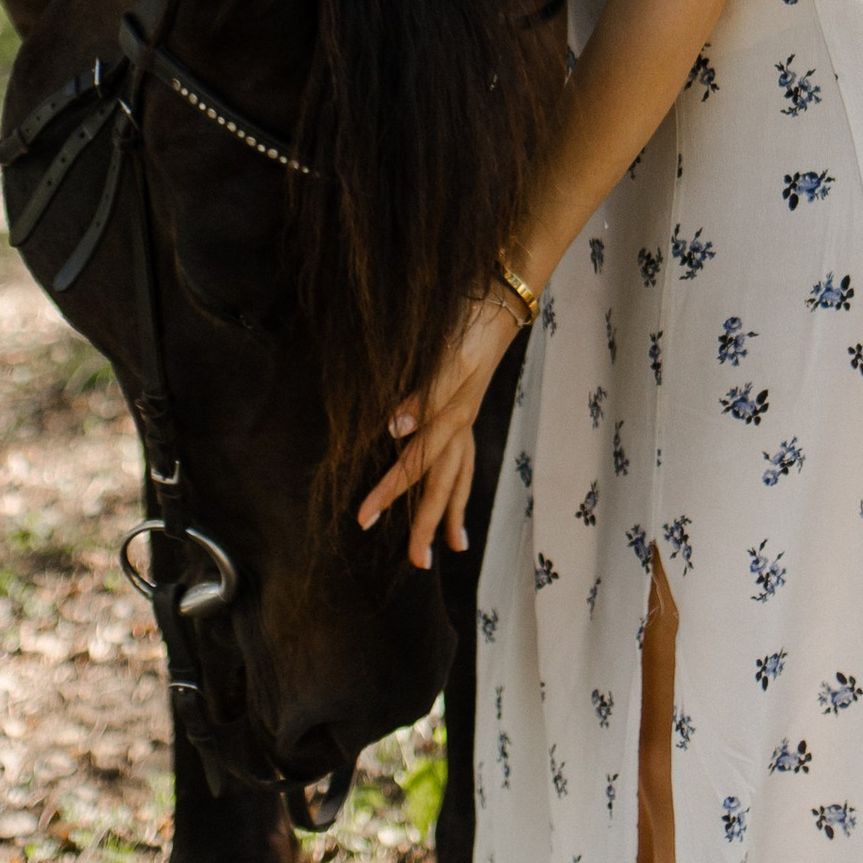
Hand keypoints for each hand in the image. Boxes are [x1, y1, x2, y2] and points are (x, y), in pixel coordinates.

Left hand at [356, 286, 526, 570]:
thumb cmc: (469, 324)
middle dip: (427, 524)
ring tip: (454, 547)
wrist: (500, 300)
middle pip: (443, 484)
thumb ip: (424, 392)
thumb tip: (396, 427)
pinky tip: (456, 498)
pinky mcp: (466, 411)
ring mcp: (466, 419)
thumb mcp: (446, 353)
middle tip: (416, 563)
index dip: (388, 492)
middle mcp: (461, 424)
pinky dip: (460, 485)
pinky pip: (464, 459)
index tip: (362, 520)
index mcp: (451, 415)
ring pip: (459, 477)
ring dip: (452, 513)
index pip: (414, 463)